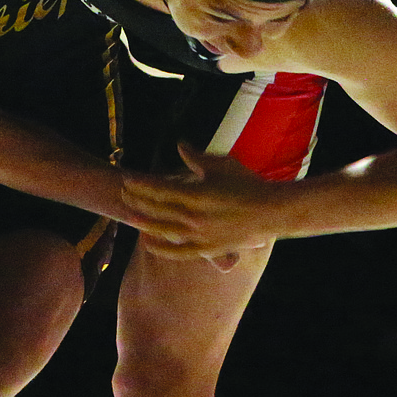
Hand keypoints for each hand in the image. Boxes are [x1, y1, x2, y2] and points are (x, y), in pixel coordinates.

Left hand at [122, 142, 287, 257]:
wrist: (274, 212)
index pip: (159, 189)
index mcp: (196, 194)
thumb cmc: (249, 185)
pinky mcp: (208, 249)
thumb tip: (179, 145)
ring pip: (164, 229)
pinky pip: (179, 251)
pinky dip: (162, 248)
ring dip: (144, 222)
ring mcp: (200, 235)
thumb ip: (197, 158)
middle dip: (138, 200)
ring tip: (129, 216)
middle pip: (157, 209)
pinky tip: (148, 243)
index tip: (127, 178)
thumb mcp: (222, 166)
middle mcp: (194, 217)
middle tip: (123, 193)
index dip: (140, 184)